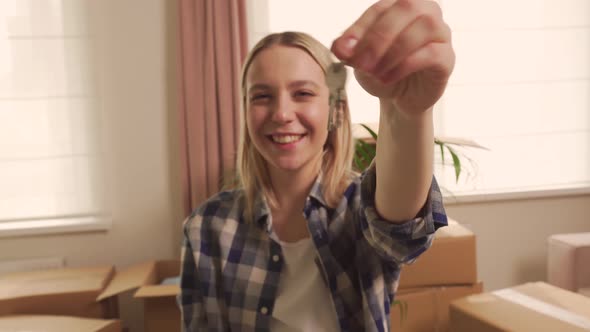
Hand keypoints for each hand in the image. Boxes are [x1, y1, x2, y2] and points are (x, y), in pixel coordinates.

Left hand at [331, 0, 454, 114]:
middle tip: (361, 63)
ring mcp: (440, 33)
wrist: (400, 98)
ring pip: (424, 26)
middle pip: (407, 7)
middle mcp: (426, 11)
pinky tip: (388, 78)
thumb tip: (340, 48)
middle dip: (379, 37)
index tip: (343, 50)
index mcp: (401, 5)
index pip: (381, 7)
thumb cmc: (381, 70)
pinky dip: (405, 65)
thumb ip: (349, 51)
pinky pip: (432, 52)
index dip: (360, 28)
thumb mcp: (360, 61)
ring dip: (394, 51)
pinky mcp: (447, 57)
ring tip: (375, 73)